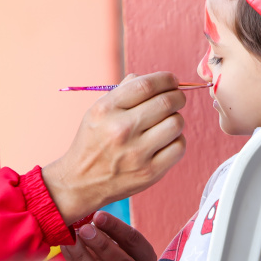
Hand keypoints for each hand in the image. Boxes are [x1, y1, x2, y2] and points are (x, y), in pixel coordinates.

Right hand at [43, 72, 186, 222]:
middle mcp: (120, 129)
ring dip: (176, 119)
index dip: (165, 79)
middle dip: (177, 96)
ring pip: (176, 123)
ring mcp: (136, 153)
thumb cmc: (92, 142)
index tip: (171, 80)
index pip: (146, 85)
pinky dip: (176, 140)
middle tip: (176, 99)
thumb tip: (156, 80)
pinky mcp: (150, 172)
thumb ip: (124, 92)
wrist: (81, 182)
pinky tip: (165, 141)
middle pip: (166, 102)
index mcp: (106, 110)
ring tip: (166, 123)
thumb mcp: (97, 111)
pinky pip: (179, 146)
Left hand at [62, 211, 156, 260]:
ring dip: (83, 256)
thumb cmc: (111, 256)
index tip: (98, 215)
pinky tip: (66, 247)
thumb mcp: (117, 243)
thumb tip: (89, 216)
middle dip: (102, 244)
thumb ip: (107, 231)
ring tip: (71, 239)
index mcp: (145, 258)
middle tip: (84, 229)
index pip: (134, 240)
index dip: (116, 227)